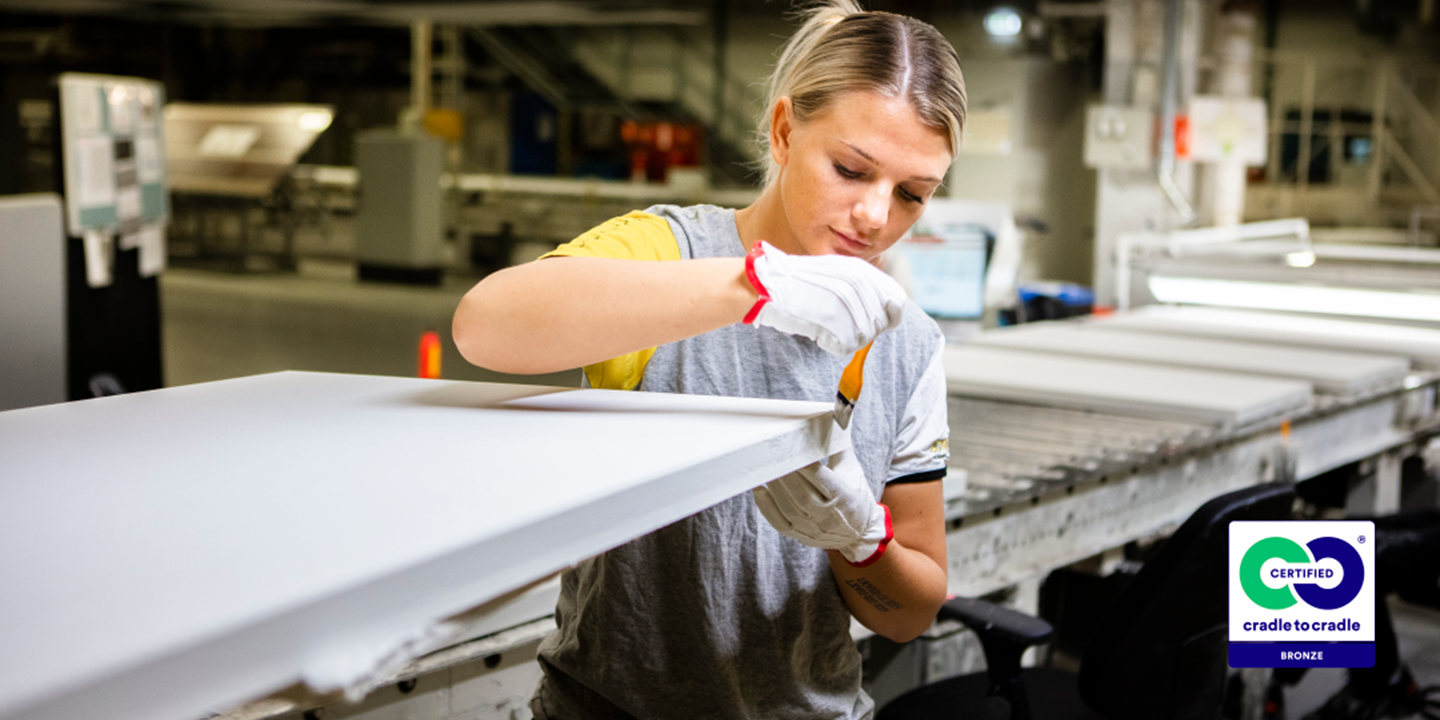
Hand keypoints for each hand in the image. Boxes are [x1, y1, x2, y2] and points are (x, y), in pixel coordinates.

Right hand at [743, 240, 906, 356]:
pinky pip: (845, 346)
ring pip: (864, 337)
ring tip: (827, 326)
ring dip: (846, 338)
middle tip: (842, 325)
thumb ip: (864, 284)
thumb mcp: (836, 271)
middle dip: (865, 330)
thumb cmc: (798, 281)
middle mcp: (857, 284)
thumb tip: (893, 303)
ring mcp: (845, 302)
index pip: (896, 299)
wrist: (768, 285)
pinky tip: (819, 333)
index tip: (880, 322)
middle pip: (880, 322)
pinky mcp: (833, 321)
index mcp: (861, 270)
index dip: (891, 315)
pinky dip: (832, 344)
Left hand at [752, 447, 892, 566]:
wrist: (860, 532)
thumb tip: (834, 413)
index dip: (805, 466)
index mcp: (845, 495)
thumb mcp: (852, 468)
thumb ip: (840, 443)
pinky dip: (767, 507)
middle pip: (802, 495)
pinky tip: (759, 490)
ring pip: (790, 508)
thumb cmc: (855, 493)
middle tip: (768, 457)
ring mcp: (814, 528)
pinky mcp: (802, 536)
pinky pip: (780, 523)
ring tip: (762, 470)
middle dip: (784, 476)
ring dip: (774, 489)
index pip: (822, 479)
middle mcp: (830, 515)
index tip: (790, 450)